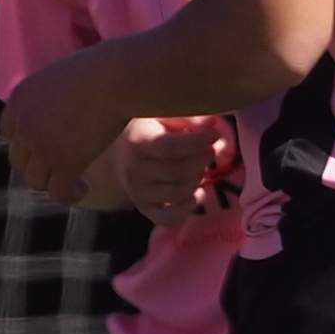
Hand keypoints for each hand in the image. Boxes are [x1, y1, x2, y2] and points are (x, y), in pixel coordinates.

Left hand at [0, 49, 124, 210]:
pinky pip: (57, 192)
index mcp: (19, 99)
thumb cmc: (101, 69)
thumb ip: (55, 95)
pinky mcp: (64, 162)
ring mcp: (41, 146)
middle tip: (64, 165)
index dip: (27, 142)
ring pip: (35, 180)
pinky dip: (69, 194)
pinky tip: (84, 187)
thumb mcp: (65, 76)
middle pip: (19, 159)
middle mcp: (24, 124)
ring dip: (53, 182)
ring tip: (77, 180)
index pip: (9, 132)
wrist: (115, 76)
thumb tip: (66, 108)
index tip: (47, 146)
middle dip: (39, 164)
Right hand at [106, 115, 237, 222]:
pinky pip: (170, 218)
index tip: (215, 134)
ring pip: (178, 193)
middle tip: (211, 150)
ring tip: (200, 167)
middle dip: (202, 160)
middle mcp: (135, 170)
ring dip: (198, 180)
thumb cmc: (146, 130)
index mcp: (138, 143)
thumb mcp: (162, 115)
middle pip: (178, 171)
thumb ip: (187, 117)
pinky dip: (188, 208)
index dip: (198, 141)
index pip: (171, 147)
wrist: (118, 154)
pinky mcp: (145, 209)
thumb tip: (213, 123)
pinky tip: (197, 193)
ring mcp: (138, 193)